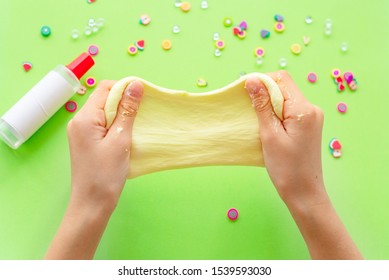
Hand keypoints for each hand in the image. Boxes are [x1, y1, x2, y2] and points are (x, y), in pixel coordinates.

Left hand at [45, 80, 143, 258]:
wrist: (92, 204)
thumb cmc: (105, 175)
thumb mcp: (120, 140)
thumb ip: (127, 110)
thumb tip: (136, 85)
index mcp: (84, 118)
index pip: (106, 89)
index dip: (126, 88)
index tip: (144, 97)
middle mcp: (79, 121)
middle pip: (105, 99)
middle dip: (125, 102)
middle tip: (143, 113)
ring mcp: (82, 131)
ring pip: (105, 112)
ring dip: (122, 114)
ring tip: (137, 125)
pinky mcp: (87, 141)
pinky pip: (103, 124)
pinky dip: (117, 125)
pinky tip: (128, 134)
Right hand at [245, 71, 361, 258]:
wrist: (303, 192)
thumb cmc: (286, 167)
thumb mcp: (270, 134)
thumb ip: (262, 105)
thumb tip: (252, 80)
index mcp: (304, 109)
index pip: (281, 80)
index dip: (262, 81)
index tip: (244, 93)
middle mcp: (311, 109)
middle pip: (284, 88)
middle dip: (264, 94)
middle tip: (248, 109)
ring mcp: (311, 118)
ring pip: (285, 100)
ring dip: (268, 105)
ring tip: (256, 121)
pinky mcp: (307, 126)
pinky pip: (289, 111)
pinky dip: (275, 114)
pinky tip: (266, 127)